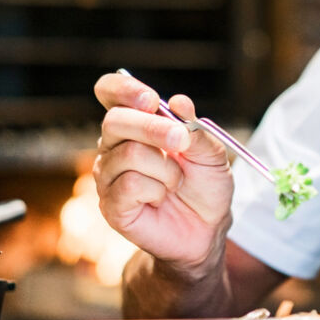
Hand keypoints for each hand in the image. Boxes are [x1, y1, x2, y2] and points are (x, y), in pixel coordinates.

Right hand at [92, 72, 233, 275]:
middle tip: (181, 141)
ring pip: (128, 154)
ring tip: (176, 182)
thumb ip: (196, 129)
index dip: (122, 89)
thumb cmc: (205, 187)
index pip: (109, 92)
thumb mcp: (212, 154)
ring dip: (165, 168)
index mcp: (135, 125)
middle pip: (115, 121)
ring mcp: (108, 176)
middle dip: (153, 128)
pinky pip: (129, 185)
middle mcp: (114, 146)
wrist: (207, 229)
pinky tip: (161, 198)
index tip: (150, 99)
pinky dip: (156, 190)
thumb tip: (179, 102)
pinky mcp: (110, 205)